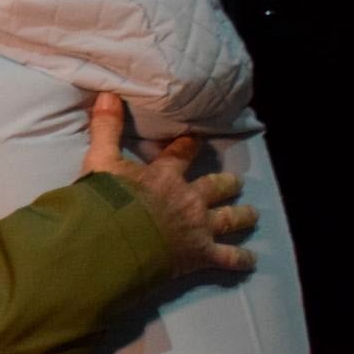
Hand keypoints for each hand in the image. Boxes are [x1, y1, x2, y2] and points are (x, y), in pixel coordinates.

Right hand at [81, 93, 257, 276]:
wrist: (114, 239)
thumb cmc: (105, 202)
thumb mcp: (100, 160)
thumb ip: (106, 129)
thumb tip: (107, 93)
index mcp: (166, 176)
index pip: (182, 154)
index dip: (190, 145)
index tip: (197, 139)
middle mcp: (189, 199)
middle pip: (216, 186)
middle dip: (227, 183)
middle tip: (234, 182)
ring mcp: (199, 227)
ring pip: (230, 218)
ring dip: (242, 215)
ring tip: (252, 214)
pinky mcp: (201, 254)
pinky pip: (228, 257)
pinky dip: (241, 258)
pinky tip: (250, 259)